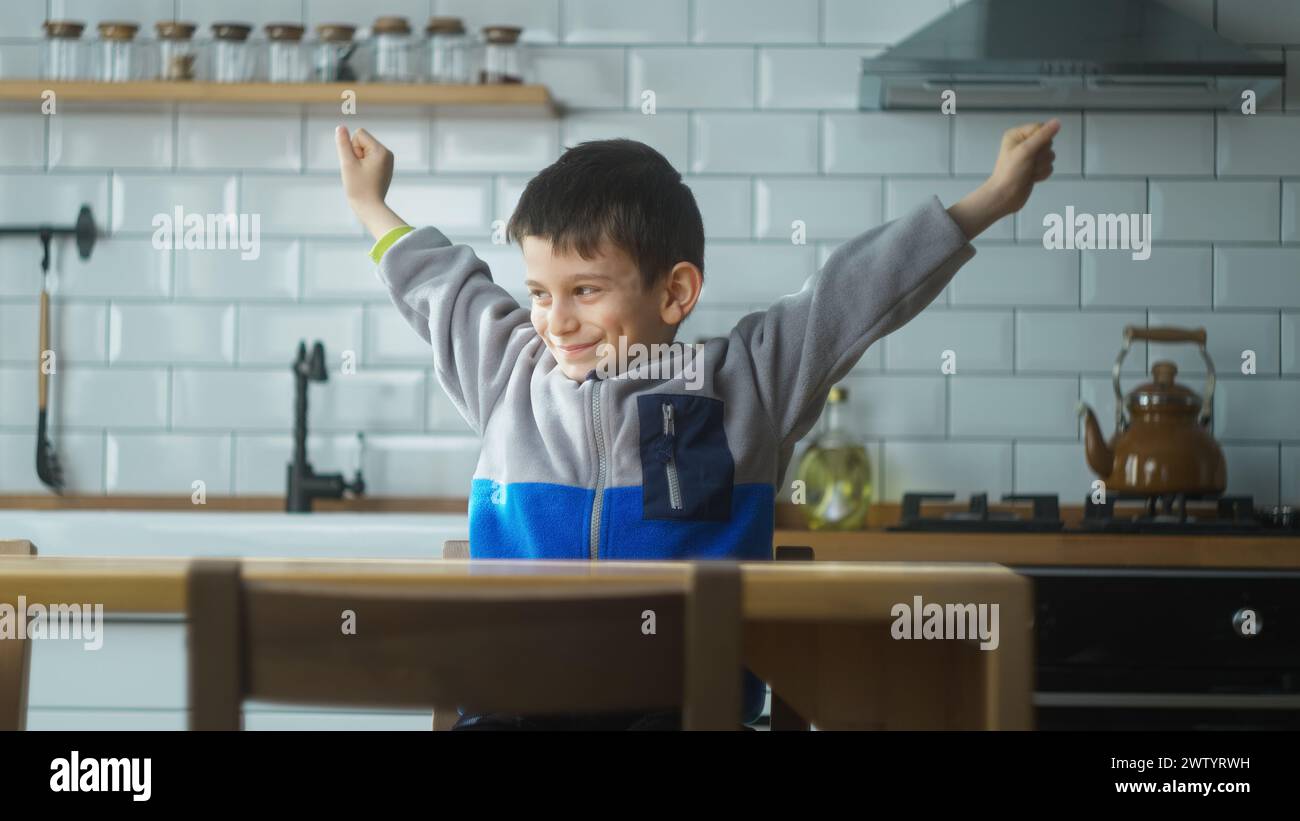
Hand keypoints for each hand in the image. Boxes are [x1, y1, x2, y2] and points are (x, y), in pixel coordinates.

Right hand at [335, 126, 404, 239]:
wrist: (370, 208)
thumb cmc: (358, 187)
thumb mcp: (347, 163)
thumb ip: (343, 143)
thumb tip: (340, 127)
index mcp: (381, 150)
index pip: (358, 134)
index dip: (352, 148)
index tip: (357, 166)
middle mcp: (387, 153)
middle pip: (361, 141)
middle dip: (355, 154)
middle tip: (359, 173)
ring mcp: (387, 161)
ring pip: (363, 150)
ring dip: (358, 161)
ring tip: (362, 176)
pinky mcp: (384, 167)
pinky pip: (367, 158)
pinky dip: (363, 166)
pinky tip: (366, 178)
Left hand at [946, 118, 1059, 239]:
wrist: (1005, 196)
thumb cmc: (1010, 173)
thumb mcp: (1026, 150)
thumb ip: (1043, 135)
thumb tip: (1057, 122)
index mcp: (1017, 135)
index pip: (1041, 128)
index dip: (1042, 139)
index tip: (1033, 149)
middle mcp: (1024, 144)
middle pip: (1047, 142)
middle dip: (1041, 155)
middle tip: (1028, 163)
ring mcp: (1030, 157)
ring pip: (1050, 156)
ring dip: (1041, 166)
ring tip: (1029, 172)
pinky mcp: (1035, 168)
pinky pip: (1049, 166)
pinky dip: (1042, 173)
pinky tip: (1031, 178)